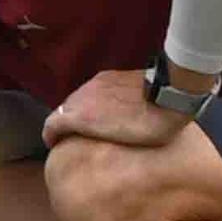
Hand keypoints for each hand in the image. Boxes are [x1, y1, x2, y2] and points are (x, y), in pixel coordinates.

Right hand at [40, 68, 192, 152]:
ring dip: (78, 110)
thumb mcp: (123, 143)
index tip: (53, 144)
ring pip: (77, 97)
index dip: (50, 136)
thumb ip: (98, 139)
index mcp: (81, 115)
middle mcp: (83, 95)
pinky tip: (104, 107)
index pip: (51, 123)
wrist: (171, 92)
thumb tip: (90, 145)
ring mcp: (97, 82)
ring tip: (88, 122)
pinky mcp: (110, 75)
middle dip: (63, 122)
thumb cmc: (150, 125)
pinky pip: (92, 89)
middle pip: (62, 109)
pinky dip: (91, 100)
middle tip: (71, 136)